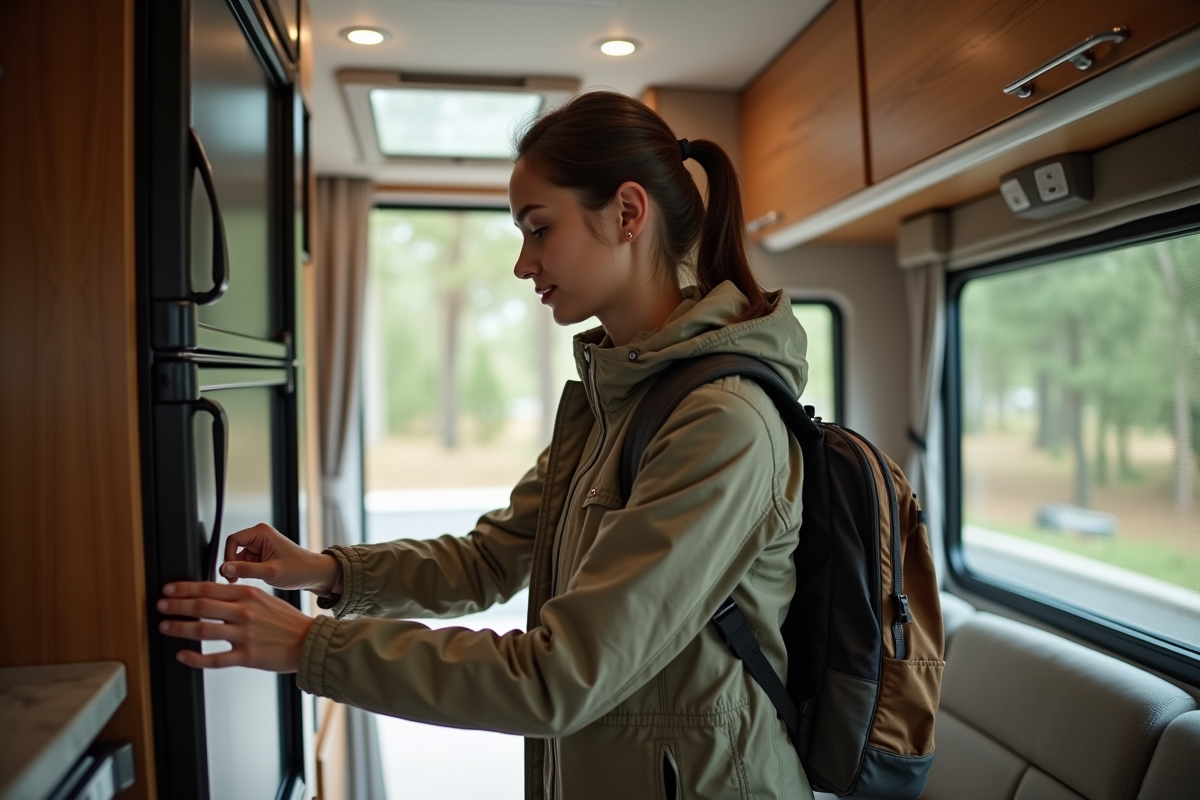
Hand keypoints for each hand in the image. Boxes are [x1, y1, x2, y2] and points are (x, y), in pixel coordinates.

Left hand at [158, 581, 314, 671]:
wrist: (308, 642)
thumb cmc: (286, 622)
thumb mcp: (265, 599)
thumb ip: (240, 596)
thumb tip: (211, 594)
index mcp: (248, 595)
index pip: (209, 588)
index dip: (184, 588)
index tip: (168, 590)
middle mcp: (244, 613)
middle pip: (201, 606)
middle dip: (176, 606)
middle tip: (160, 606)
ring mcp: (245, 636)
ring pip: (203, 630)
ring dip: (179, 628)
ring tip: (164, 627)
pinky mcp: (247, 657)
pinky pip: (214, 659)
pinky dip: (195, 658)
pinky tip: (182, 655)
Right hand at [220, 523, 341, 596]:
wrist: (314, 574)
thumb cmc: (298, 570)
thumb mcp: (270, 571)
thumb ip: (245, 570)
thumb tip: (224, 568)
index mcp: (261, 532)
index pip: (232, 540)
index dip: (228, 557)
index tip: (230, 573)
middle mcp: (259, 536)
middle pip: (233, 549)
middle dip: (233, 565)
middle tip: (235, 581)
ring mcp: (260, 546)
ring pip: (238, 557)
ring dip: (239, 570)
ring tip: (247, 582)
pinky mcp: (261, 555)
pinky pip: (245, 562)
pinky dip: (245, 572)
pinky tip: (252, 580)